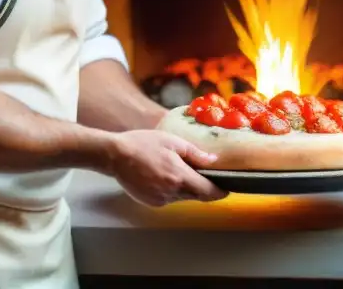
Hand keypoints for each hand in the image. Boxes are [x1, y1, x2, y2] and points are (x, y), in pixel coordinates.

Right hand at [109, 130, 227, 206]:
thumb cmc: (143, 143)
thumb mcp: (172, 141)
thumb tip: (214, 160)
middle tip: (205, 175)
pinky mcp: (151, 203)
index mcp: (180, 177)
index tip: (227, 188)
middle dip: (203, 188)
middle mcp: (172, 193)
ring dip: (186, 188)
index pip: (208, 192)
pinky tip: (162, 176)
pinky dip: (172, 190)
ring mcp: (161, 200)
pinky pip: (169, 198)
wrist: (115, 155)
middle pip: (196, 196)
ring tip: (178, 170)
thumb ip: (195, 153)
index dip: (220, 191)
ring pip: (182, 198)